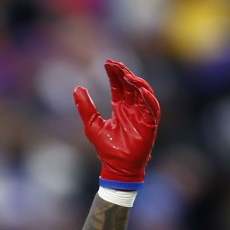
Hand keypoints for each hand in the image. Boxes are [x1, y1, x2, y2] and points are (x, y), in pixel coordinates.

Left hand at [73, 60, 159, 186]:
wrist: (116, 166)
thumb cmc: (106, 148)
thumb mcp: (92, 124)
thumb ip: (85, 107)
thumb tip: (76, 88)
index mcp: (120, 108)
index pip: (119, 86)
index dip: (114, 74)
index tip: (107, 63)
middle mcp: (133, 109)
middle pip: (131, 86)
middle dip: (124, 73)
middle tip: (115, 63)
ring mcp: (143, 115)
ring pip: (143, 93)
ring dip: (136, 82)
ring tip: (126, 74)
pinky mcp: (150, 124)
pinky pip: (152, 107)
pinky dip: (148, 98)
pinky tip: (140, 89)